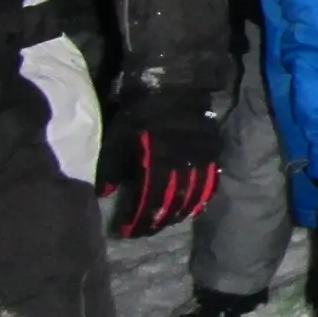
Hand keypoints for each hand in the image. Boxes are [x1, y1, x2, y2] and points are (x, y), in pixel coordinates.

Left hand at [99, 91, 221, 238]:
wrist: (174, 85)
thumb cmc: (140, 110)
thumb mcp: (117, 136)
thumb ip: (110, 166)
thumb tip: (105, 193)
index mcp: (156, 163)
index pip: (148, 201)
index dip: (137, 219)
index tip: (126, 232)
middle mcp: (181, 166)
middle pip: (172, 203)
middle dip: (157, 221)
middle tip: (146, 232)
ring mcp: (200, 160)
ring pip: (193, 196)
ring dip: (180, 213)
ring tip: (169, 223)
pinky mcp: (212, 152)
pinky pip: (210, 181)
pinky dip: (202, 196)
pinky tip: (196, 206)